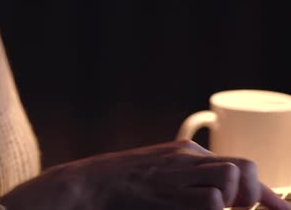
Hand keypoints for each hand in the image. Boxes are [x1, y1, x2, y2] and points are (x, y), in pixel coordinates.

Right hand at [0, 140, 290, 209]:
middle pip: (243, 167)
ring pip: (231, 177)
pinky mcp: (170, 192)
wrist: (88, 185)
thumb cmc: (120, 186)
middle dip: (252, 194)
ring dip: (232, 201)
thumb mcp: (159, 177)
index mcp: (186, 153)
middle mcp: (187, 159)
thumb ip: (188, 182)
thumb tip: (220, 198)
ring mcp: (179, 173)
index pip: (239, 167)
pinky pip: (212, 202)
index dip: (267, 195)